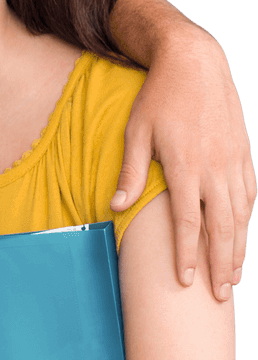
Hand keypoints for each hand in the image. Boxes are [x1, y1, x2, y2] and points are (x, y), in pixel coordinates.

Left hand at [112, 31, 254, 299]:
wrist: (194, 63)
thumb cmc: (158, 98)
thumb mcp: (135, 131)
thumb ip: (129, 172)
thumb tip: (116, 207)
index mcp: (185, 166)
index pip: (189, 223)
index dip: (188, 255)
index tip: (185, 281)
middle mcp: (215, 169)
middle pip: (222, 228)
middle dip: (220, 265)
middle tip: (217, 295)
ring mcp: (234, 162)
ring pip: (240, 216)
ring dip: (237, 249)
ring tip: (231, 277)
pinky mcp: (243, 154)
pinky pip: (249, 195)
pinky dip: (246, 220)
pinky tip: (240, 237)